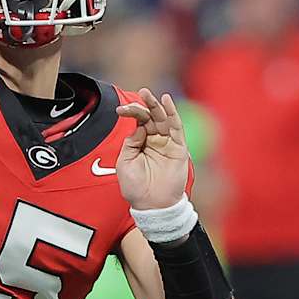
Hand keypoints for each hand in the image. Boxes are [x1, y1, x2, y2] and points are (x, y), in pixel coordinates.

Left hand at [116, 88, 190, 210]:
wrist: (152, 206)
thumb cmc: (137, 188)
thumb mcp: (125, 163)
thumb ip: (131, 143)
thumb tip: (139, 127)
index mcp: (141, 143)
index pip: (138, 121)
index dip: (131, 113)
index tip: (120, 111)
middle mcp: (155, 140)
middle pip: (151, 117)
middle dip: (145, 104)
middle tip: (140, 92)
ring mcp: (167, 143)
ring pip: (164, 119)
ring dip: (157, 105)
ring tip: (149, 94)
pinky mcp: (178, 148)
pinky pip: (177, 128)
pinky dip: (173, 113)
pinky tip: (167, 101)